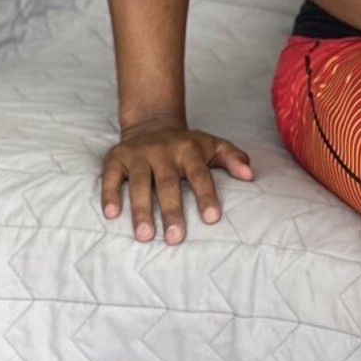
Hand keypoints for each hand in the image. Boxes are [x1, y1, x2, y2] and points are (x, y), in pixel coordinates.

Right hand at [101, 117, 253, 243]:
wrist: (152, 122)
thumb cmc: (187, 145)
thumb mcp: (213, 145)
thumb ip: (233, 158)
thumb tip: (251, 174)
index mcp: (188, 149)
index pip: (199, 174)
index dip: (206, 195)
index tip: (212, 219)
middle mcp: (162, 151)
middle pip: (168, 184)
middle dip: (172, 211)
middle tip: (176, 238)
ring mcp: (138, 155)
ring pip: (139, 183)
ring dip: (141, 209)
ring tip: (145, 236)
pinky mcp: (116, 158)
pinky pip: (111, 177)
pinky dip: (110, 194)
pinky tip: (112, 214)